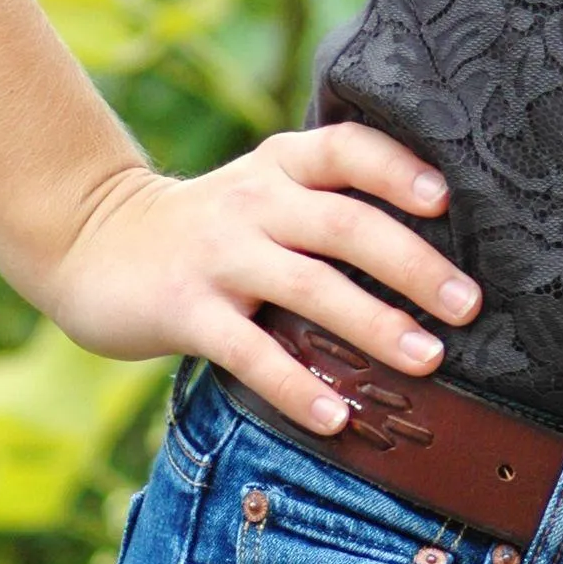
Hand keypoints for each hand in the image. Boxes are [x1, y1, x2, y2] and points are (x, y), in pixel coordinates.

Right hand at [38, 123, 481, 437]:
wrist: (94, 242)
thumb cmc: (210, 224)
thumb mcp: (264, 188)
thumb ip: (326, 200)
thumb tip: (432, 243)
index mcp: (281, 163)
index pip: (348, 149)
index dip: (399, 170)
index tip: (447, 202)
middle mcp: (255, 199)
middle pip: (345, 223)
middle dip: (413, 265)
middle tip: (468, 304)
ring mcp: (219, 253)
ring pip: (308, 285)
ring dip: (373, 324)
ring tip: (427, 358)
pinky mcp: (185, 308)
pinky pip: (250, 350)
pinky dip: (296, 384)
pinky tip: (336, 414)